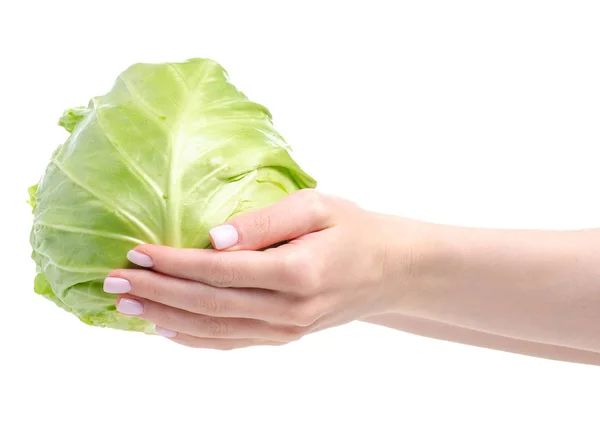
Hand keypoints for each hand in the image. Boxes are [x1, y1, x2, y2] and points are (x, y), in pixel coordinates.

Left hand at [103, 190, 419, 348]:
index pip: (220, 271)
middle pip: (208, 304)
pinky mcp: (285, 337)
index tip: (135, 253)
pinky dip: (195, 339)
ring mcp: (287, 329)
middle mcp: (289, 309)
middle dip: (156, 293)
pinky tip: (168, 329)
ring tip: (128, 306)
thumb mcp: (318, 206)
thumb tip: (214, 239)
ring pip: (214, 330)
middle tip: (113, 282)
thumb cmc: (355, 230)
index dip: (173, 264)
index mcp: (298, 270)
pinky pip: (232, 342)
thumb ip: (266, 221)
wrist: (391, 271)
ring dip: (167, 319)